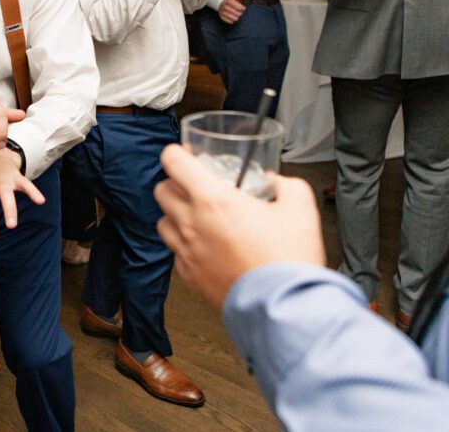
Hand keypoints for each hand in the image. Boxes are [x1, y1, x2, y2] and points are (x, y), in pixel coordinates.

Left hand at [154, 145, 324, 309]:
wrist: (283, 308)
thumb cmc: (288, 261)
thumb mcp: (300, 210)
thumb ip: (288, 186)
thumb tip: (280, 183)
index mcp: (213, 200)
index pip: (173, 162)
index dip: (177, 153)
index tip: (185, 154)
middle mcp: (192, 223)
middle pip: (161, 191)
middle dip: (175, 183)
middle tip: (195, 186)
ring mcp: (187, 251)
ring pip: (162, 221)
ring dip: (175, 214)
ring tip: (198, 217)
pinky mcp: (188, 275)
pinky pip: (175, 251)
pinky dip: (184, 244)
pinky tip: (205, 246)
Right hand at [217, 0, 245, 23]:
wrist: (221, 3)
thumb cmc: (230, 0)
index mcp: (228, 0)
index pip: (236, 6)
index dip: (241, 8)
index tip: (244, 8)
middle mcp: (224, 6)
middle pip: (235, 13)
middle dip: (240, 13)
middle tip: (241, 12)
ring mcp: (222, 12)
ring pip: (233, 18)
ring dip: (237, 17)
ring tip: (238, 15)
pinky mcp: (221, 17)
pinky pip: (230, 21)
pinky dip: (233, 20)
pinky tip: (234, 17)